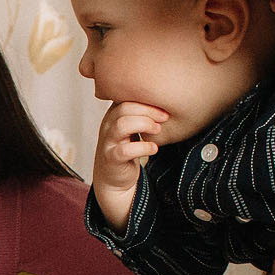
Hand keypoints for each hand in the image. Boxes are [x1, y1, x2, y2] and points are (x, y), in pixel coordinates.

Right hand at [92, 99, 166, 224]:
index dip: (147, 100)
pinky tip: (154, 148)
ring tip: (158, 130)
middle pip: (125, 108)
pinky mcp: (111, 158)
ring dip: (144, 124)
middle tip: (165, 118)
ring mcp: (108, 142)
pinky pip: (125, 150)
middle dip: (148, 111)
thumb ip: (141, 114)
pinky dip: (143, 147)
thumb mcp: (132, 128)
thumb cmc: (127, 149)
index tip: (165, 106)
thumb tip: (166, 101)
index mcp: (113, 114)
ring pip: (122, 125)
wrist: (113, 177)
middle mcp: (107, 125)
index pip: (127, 98)